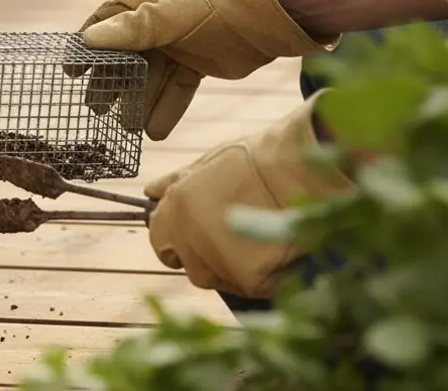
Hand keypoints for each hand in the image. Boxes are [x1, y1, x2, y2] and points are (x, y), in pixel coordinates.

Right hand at [69, 0, 338, 140]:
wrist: (269, 14)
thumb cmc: (213, 3)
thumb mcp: (168, 15)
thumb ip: (130, 30)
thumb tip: (89, 40)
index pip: (108, 22)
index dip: (89, 47)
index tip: (73, 72)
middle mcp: (158, 20)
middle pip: (127, 56)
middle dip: (112, 83)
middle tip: (98, 109)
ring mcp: (178, 43)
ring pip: (151, 77)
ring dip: (139, 102)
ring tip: (128, 127)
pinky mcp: (199, 64)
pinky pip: (176, 88)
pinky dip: (167, 108)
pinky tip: (155, 131)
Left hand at [142, 94, 354, 298]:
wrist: (299, 167)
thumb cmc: (258, 159)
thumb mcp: (207, 162)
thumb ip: (175, 182)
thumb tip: (149, 191)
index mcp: (175, 206)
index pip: (160, 239)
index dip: (178, 241)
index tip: (200, 237)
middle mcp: (187, 235)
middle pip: (188, 265)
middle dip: (206, 259)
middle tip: (237, 243)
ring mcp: (215, 259)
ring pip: (217, 279)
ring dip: (233, 269)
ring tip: (260, 244)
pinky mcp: (247, 277)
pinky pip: (251, 287)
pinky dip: (265, 277)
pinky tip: (279, 253)